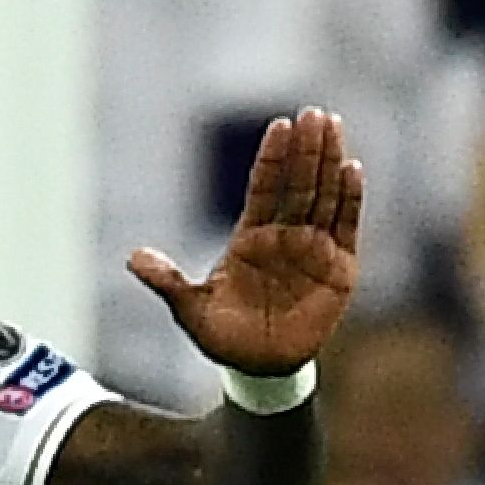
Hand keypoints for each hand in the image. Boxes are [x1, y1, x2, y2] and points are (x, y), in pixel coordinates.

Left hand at [131, 107, 364, 379]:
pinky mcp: (339, 269)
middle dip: (306, 149)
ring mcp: (313, 250)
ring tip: (333, 125)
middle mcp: (284, 236)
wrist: (259, 370)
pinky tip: (352, 169)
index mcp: (250, 237)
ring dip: (329, 161)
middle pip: (298, 183)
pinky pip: (346, 227)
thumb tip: (132, 259)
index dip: (272, 158)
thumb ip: (168, 282)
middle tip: (313, 113)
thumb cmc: (224, 338)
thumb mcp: (191, 310)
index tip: (278, 125)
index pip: (264, 188)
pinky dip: (351, 199)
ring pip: (323, 196)